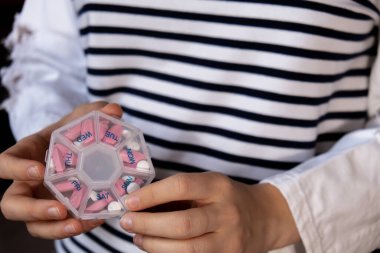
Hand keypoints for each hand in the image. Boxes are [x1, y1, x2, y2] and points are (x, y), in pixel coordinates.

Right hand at [0, 102, 122, 238]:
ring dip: (53, 229)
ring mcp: (41, 200)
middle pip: (12, 204)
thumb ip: (97, 112)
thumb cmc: (75, 131)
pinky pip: (58, 227)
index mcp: (27, 154)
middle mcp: (28, 182)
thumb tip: (115, 110)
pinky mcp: (58, 213)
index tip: (40, 170)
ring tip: (77, 225)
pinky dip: (74, 228)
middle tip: (59, 209)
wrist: (86, 148)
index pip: (5, 162)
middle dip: (32, 210)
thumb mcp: (85, 117)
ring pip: (33, 224)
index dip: (16, 169)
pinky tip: (94, 221)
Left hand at [120, 172, 299, 252]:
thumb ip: (178, 192)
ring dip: (153, 245)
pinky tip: (155, 248)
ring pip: (186, 250)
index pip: (181, 186)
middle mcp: (226, 213)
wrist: (263, 217)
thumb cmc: (227, 197)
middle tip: (126, 222)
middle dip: (147, 225)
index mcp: (218, 186)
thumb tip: (139, 201)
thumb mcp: (208, 184)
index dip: (152, 195)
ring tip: (137, 237)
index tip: (130, 201)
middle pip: (182, 224)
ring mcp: (229, 241)